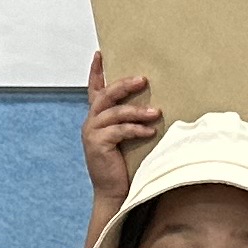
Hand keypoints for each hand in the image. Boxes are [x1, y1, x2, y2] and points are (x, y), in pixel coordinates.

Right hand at [82, 50, 161, 205]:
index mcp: (96, 119)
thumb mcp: (125, 139)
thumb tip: (153, 105)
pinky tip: (150, 131)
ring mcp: (92, 133)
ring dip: (137, 111)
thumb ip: (129, 121)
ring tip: (156, 112)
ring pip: (115, 112)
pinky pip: (119, 130)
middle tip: (143, 80)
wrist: (114, 193)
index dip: (95, 72)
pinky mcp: (98, 145)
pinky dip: (136, 129)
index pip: (93, 90)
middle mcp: (90, 123)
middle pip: (105, 95)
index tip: (99, 53)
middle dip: (124, 85)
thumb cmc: (123, 166)